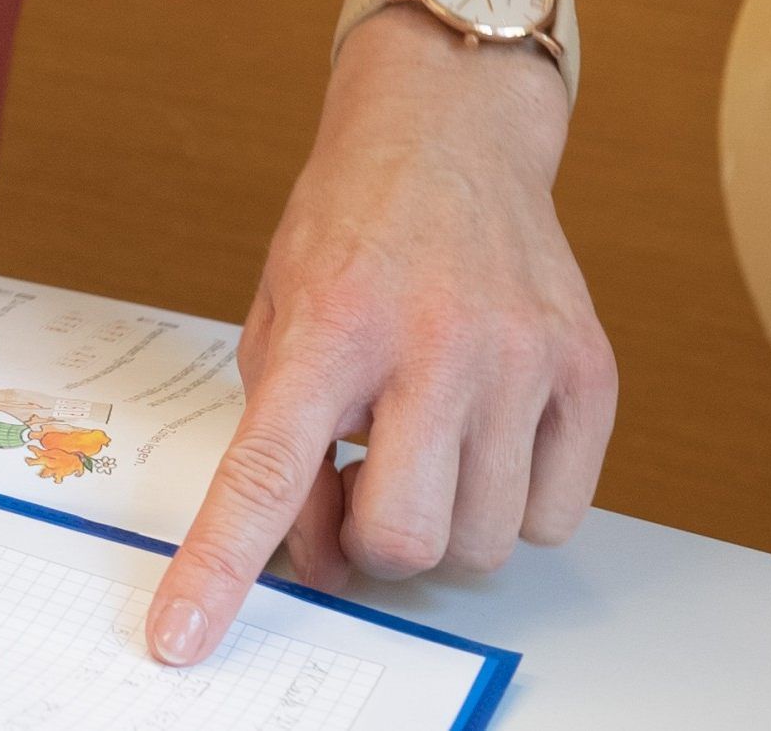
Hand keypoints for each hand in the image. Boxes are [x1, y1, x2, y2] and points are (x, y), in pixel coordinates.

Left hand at [148, 13, 615, 664]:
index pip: (263, 472)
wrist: (447, 132)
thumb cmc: (351, 228)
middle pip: (401, 537)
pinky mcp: (589, 372)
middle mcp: (433, 342)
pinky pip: (554, 517)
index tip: (182, 638)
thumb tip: (319, 557)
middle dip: (372, 541)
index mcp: (330, 324)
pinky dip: (513, 503)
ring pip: (484, 542)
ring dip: (444, 523)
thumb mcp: (279, 313)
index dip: (220, 568)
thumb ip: (283, 436)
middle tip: (361, 484)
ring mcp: (521, 359)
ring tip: (423, 443)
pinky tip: (486, 433)